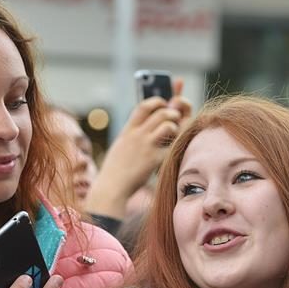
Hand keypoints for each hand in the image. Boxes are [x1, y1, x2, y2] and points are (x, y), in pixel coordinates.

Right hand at [84, 81, 191, 218]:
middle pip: (161, 112)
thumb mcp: (121, 146)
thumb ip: (133, 135)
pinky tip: (173, 149)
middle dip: (173, 112)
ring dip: (177, 125)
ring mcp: (146, 146)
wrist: (111, 187)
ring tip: (176, 133)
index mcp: (128, 130)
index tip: (165, 102)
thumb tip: (147, 126)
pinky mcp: (154, 159)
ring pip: (168, 124)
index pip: (144, 106)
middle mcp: (137, 134)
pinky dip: (176, 144)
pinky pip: (172, 145)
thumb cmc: (116, 169)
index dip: (158, 100)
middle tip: (176, 118)